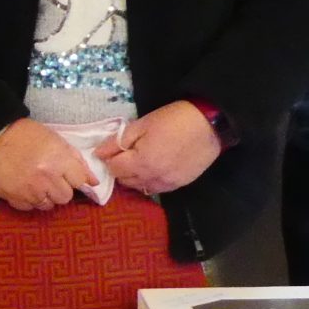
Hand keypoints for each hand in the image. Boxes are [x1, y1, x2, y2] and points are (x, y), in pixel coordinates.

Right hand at [0, 119, 95, 211]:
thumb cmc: (26, 136)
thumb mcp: (56, 140)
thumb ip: (77, 161)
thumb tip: (93, 181)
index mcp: (59, 160)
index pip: (80, 182)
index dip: (74, 178)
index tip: (67, 174)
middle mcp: (47, 178)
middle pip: (65, 197)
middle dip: (60, 189)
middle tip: (49, 178)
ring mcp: (31, 191)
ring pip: (48, 205)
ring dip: (45, 196)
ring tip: (35, 183)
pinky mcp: (16, 198)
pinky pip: (30, 207)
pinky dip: (29, 200)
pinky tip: (24, 187)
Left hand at [96, 102, 222, 195]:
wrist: (209, 124)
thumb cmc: (173, 119)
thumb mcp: (142, 124)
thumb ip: (117, 141)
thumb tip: (99, 154)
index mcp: (141, 162)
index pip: (114, 169)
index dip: (110, 159)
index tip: (114, 149)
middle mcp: (152, 178)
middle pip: (125, 181)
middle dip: (121, 169)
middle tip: (127, 154)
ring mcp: (167, 184)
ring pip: (140, 187)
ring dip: (135, 177)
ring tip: (142, 160)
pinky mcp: (179, 185)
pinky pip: (156, 189)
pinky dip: (150, 181)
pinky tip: (155, 167)